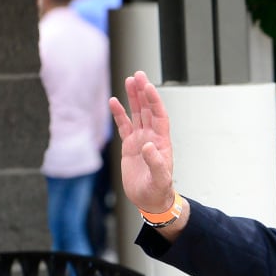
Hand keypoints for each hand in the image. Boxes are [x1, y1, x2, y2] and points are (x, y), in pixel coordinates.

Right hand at [109, 71, 176, 213]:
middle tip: (138, 75)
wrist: (150, 201)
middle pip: (148, 110)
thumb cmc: (158, 191)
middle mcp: (152, 138)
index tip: (148, 87)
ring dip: (133, 98)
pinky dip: (119, 114)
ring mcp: (141, 140)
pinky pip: (124, 126)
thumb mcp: (160, 180)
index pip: (159, 116)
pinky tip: (114, 101)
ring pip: (137, 114)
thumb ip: (156, 163)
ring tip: (129, 80)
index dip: (154, 101)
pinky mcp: (130, 146)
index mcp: (162, 142)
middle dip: (143, 92)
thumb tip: (148, 146)